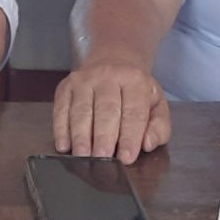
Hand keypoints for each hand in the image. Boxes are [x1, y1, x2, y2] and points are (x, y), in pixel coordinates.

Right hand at [51, 59, 170, 159]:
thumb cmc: (135, 91)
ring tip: (83, 155)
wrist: (113, 62)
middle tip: (102, 158)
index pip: (133, 112)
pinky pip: (61, 109)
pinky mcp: (65, 86)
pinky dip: (61, 129)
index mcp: (135, 81)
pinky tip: (64, 145)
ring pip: (81, 110)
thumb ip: (159, 127)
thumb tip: (147, 144)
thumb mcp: (157, 105)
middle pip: (106, 110)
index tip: (126, 158)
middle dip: (104, 136)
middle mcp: (108, 76)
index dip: (130, 137)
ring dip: (81, 135)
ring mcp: (84, 80)